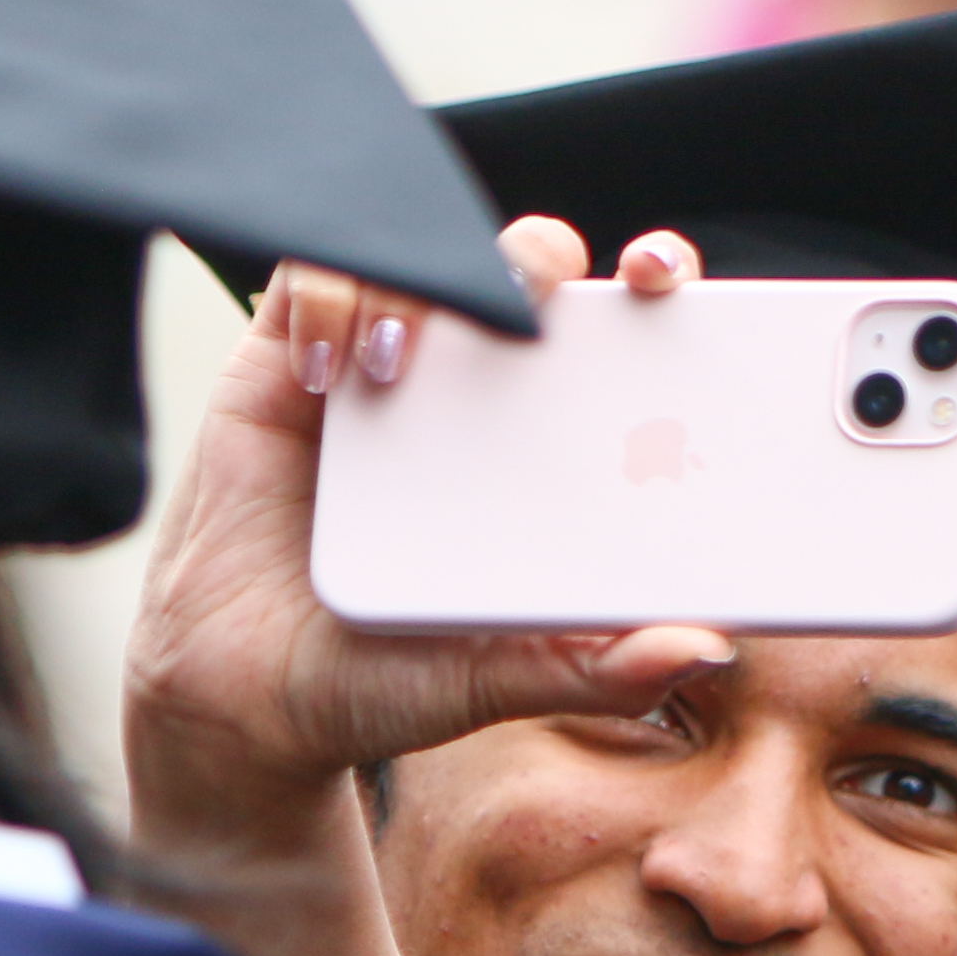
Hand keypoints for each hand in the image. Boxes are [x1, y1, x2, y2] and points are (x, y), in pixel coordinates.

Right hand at [122, 218, 731, 865]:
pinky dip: (327, 300)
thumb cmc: (382, 680)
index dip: (645, 284)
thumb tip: (706, 650)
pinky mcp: (286, 363)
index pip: (614, 335)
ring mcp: (380, 368)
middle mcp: (469, 391)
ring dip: (420, 282)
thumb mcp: (500, 678)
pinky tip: (327, 371)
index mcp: (545, 445)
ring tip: (399, 365)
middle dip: (540, 255)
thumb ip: (596, 668)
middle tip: (543, 288)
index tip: (658, 278)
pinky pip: (310, 280)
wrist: (250, 701)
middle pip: (522, 272)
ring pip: (418, 255)